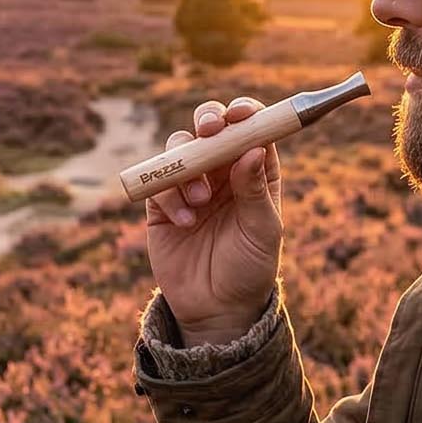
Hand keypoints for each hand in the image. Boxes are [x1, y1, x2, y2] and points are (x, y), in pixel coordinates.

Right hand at [143, 98, 282, 342]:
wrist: (216, 308)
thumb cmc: (250, 269)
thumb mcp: (262, 230)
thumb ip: (255, 190)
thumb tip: (253, 148)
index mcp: (255, 171)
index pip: (252, 129)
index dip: (245, 113)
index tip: (240, 114)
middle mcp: (223, 172)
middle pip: (211, 127)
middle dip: (208, 120)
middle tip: (209, 129)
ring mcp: (191, 184)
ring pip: (181, 147)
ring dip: (189, 165)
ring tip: (200, 201)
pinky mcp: (162, 204)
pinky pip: (159, 181)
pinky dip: (170, 195)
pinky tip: (185, 223)